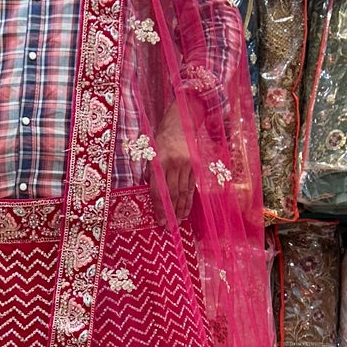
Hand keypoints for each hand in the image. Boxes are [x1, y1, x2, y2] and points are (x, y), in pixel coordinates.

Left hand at [154, 102, 194, 222]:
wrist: (181, 120)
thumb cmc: (161, 137)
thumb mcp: (150, 152)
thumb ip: (150, 172)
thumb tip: (150, 193)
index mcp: (160, 161)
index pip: (159, 190)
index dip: (159, 208)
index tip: (160, 221)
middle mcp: (175, 164)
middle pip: (173, 194)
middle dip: (171, 212)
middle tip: (170, 227)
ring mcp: (187, 165)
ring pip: (184, 192)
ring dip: (181, 209)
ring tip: (179, 222)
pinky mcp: (195, 165)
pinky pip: (191, 186)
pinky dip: (189, 199)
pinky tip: (186, 209)